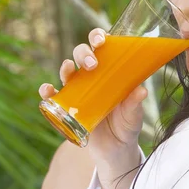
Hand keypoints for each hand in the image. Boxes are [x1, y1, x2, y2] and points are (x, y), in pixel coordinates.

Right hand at [39, 28, 147, 165]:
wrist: (116, 150)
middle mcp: (92, 77)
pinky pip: (52, 96)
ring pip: (67, 71)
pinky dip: (47, 91)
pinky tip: (48, 90)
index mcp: (110, 71)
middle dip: (84, 53)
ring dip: (66, 67)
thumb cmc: (127, 125)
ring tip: (69, 68)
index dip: (98, 37)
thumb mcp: (133, 115)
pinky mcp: (67, 107)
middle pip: (82, 54)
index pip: (102, 47)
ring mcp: (78, 91)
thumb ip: (134, 103)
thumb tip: (141, 91)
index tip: (102, 39)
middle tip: (92, 64)